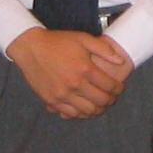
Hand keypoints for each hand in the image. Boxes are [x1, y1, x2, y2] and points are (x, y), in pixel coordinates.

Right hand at [7, 27, 132, 118]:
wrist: (30, 48)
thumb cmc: (58, 42)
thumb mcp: (83, 39)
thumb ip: (104, 49)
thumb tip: (121, 61)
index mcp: (85, 69)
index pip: (110, 86)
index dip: (118, 89)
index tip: (119, 88)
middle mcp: (74, 84)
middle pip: (101, 101)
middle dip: (111, 101)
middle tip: (112, 97)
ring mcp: (62, 95)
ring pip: (87, 111)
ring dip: (98, 110)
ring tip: (100, 105)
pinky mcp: (51, 101)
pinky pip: (71, 114)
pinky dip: (81, 114)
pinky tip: (84, 108)